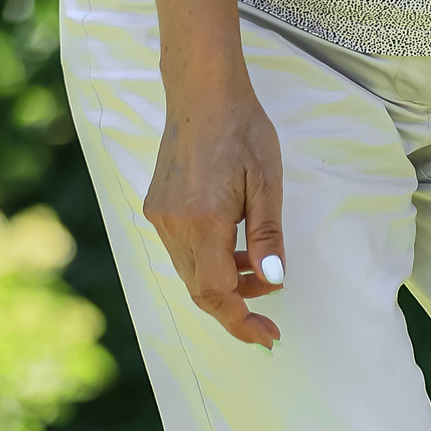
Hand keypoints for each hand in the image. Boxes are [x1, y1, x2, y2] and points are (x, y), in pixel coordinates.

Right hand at [142, 76, 284, 347]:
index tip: (268, 338)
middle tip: (270, 322)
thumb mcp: (268, 184)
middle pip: (200, 290)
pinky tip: (238, 252)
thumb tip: (273, 280)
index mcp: (202, 220)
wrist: (202, 92)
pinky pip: (184, 252)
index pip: (216, 292)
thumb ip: (268, 236)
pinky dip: (212, 264)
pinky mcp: (157, 207)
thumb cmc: (242, 131)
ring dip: (227, 285)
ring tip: (262, 273)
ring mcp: (160, 215)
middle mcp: (172, 223)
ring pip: (191, 273)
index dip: (241, 322)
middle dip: (237, 310)